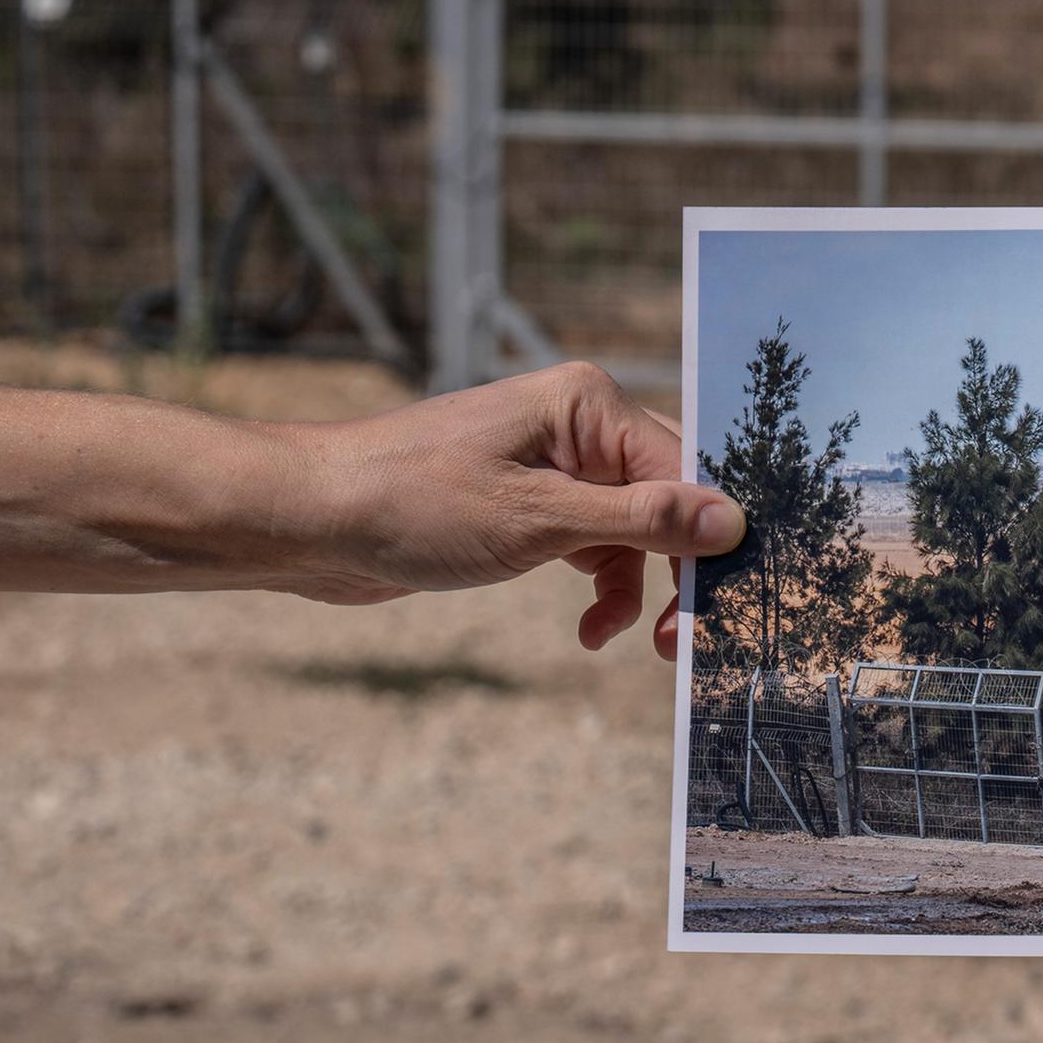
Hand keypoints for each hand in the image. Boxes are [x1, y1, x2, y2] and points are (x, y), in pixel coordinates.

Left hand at [278, 362, 744, 658]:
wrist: (311, 521)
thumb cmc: (413, 503)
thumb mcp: (537, 519)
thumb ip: (641, 519)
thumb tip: (732, 518)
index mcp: (587, 404)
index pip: (685, 468)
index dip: (707, 537)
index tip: (722, 604)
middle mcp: (577, 425)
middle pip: (666, 497)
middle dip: (679, 566)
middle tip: (684, 639)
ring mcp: (551, 465)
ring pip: (632, 530)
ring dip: (635, 585)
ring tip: (624, 639)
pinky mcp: (525, 505)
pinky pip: (591, 544)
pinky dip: (598, 585)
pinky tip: (588, 628)